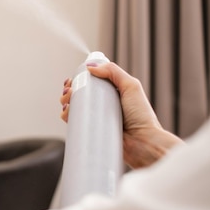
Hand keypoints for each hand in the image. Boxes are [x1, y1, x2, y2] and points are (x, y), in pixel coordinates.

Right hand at [60, 61, 182, 167]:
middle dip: (69, 90)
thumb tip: (90, 67)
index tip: (73, 80)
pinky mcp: (92, 131)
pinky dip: (67, 116)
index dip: (78, 80)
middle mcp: (103, 105)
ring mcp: (97, 118)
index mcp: (112, 92)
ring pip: (74, 108)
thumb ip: (113, 72)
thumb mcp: (131, 86)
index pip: (90, 83)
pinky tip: (67, 114)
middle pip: (79, 94)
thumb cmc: (142, 116)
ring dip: (65, 102)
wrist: (143, 142)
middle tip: (69, 91)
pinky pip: (75, 123)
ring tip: (68, 102)